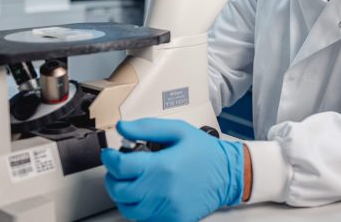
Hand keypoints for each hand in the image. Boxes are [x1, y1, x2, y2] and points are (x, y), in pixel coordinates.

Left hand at [101, 119, 243, 221]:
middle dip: (113, 176)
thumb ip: (147, 128)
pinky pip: (144, 218)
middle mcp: (162, 191)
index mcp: (163, 166)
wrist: (230, 174)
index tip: (110, 154)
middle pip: (119, 189)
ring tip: (133, 180)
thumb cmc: (206, 152)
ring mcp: (167, 208)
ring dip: (123, 194)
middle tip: (120, 167)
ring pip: (128, 207)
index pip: (120, 166)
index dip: (109, 158)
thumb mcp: (179, 131)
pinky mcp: (172, 218)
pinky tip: (147, 193)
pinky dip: (139, 206)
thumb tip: (122, 127)